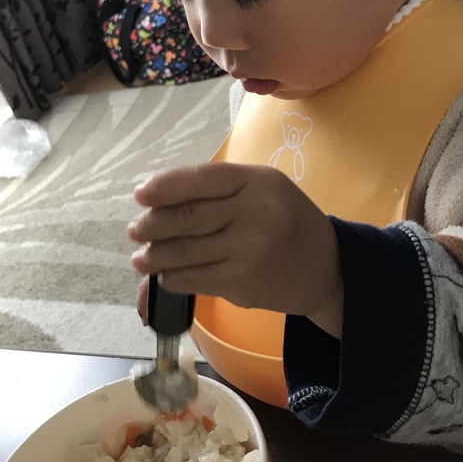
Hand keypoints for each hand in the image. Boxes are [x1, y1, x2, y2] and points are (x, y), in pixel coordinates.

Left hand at [129, 163, 342, 336]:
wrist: (327, 267)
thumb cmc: (286, 221)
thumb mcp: (262, 189)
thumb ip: (219, 189)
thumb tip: (156, 198)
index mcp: (257, 181)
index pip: (198, 179)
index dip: (163, 187)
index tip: (140, 195)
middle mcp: (253, 212)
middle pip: (186, 217)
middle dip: (151, 225)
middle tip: (135, 231)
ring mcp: (248, 250)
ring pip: (184, 251)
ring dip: (155, 256)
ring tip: (141, 258)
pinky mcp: (242, 282)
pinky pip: (193, 278)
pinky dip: (172, 278)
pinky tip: (165, 276)